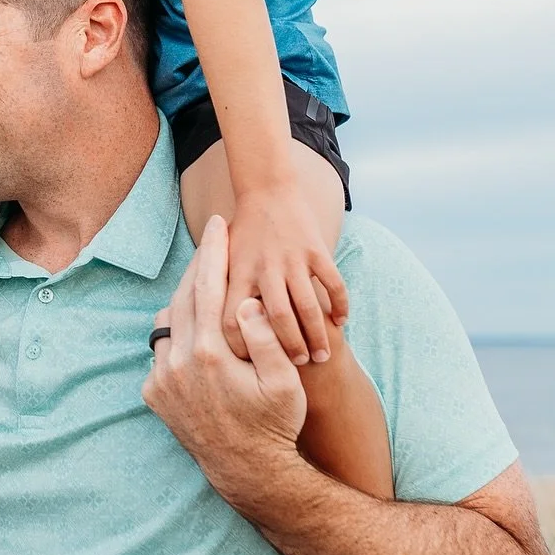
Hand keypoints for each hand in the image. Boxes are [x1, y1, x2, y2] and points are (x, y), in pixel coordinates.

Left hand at [143, 216, 306, 500]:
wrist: (247, 471)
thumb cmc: (274, 424)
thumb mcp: (284, 382)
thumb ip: (266, 338)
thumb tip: (249, 302)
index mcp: (209, 354)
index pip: (208, 288)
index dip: (213, 252)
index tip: (218, 224)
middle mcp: (177, 364)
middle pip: (182, 297)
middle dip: (197, 268)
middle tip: (211, 244)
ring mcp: (161, 379)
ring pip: (166, 323)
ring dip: (184, 301)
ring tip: (204, 284)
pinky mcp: (153, 394)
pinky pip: (161, 351)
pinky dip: (176, 335)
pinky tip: (193, 328)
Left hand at [226, 184, 347, 365]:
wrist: (266, 188)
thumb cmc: (243, 232)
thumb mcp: (225, 261)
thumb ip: (221, 292)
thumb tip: (213, 330)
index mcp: (236, 274)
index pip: (233, 321)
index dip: (242, 347)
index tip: (251, 365)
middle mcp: (262, 267)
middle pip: (277, 319)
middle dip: (289, 348)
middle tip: (297, 366)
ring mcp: (291, 258)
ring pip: (308, 306)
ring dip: (317, 335)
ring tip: (321, 356)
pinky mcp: (316, 248)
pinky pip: (333, 283)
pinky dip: (339, 306)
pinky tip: (340, 323)